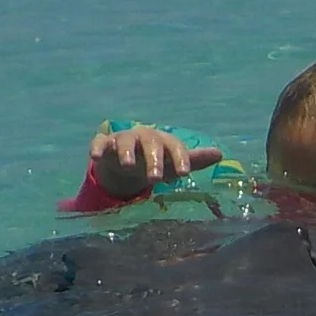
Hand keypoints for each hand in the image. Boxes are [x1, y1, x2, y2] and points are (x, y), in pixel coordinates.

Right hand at [90, 125, 225, 196]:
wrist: (127, 159)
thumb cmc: (155, 161)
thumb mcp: (174, 162)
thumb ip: (194, 159)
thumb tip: (220, 154)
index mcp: (163, 141)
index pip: (174, 147)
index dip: (180, 158)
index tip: (185, 173)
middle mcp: (143, 137)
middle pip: (150, 144)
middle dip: (154, 160)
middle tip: (157, 179)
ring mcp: (123, 140)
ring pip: (125, 142)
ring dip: (127, 152)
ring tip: (129, 165)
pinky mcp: (104, 145)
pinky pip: (99, 144)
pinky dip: (96, 148)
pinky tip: (94, 157)